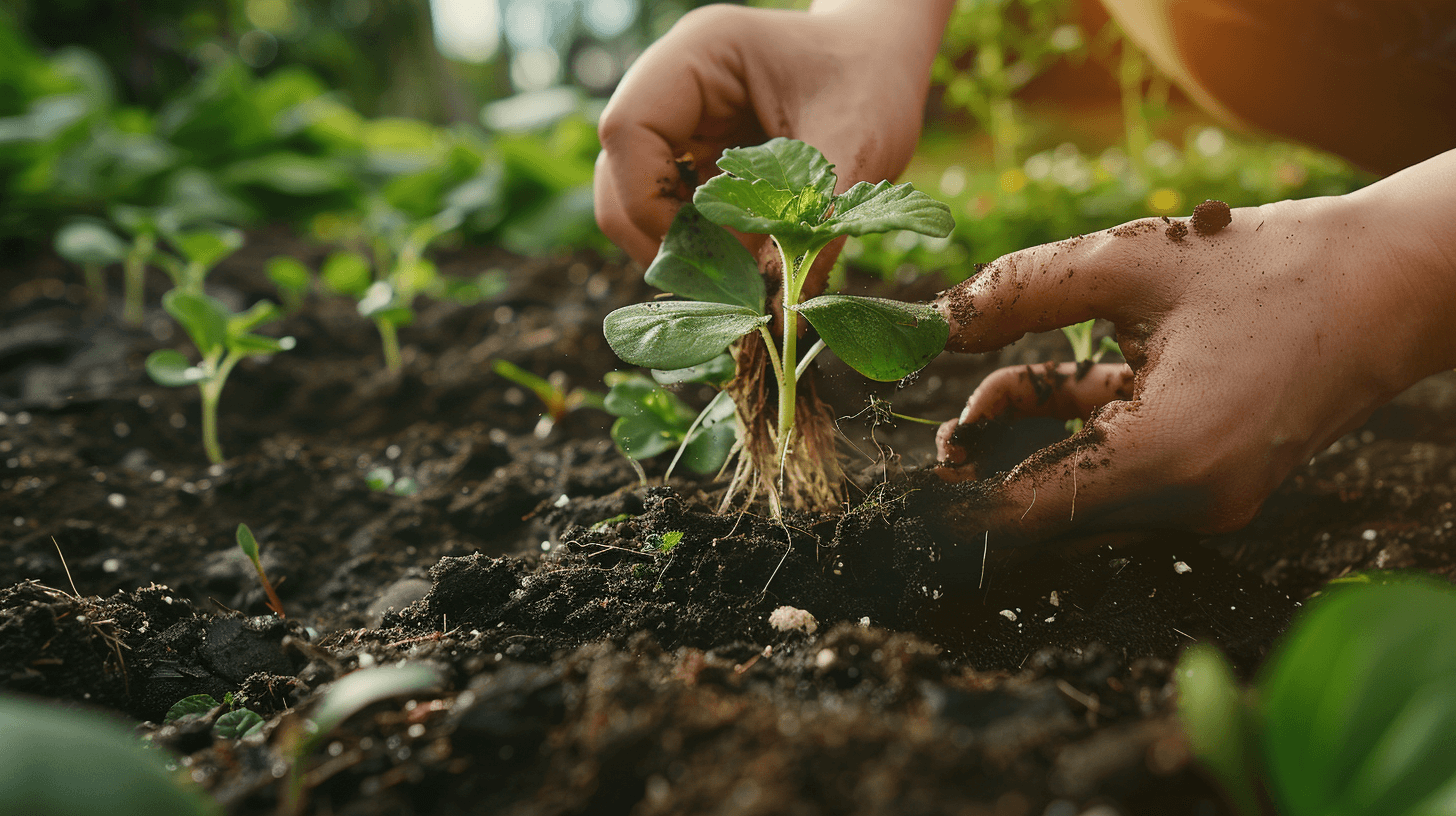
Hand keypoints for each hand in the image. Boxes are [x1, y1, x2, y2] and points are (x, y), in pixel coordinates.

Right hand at [593, 1, 949, 292]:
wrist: (885, 61)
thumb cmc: (872, 80)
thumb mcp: (855, 143)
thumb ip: (814, 217)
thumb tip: (777, 304)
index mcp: (697, 55)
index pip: (628, 131)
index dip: (650, 202)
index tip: (705, 254)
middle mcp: (671, 88)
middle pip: (618, 175)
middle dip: (661, 238)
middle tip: (719, 286)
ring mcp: (676, 124)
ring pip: (634, 201)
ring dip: (680, 248)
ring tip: (739, 278)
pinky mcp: (691, 157)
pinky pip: (670, 212)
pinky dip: (700, 245)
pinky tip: (744, 262)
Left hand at [932, 151, 1455, 538]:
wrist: (1390, 286)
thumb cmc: (1273, 267)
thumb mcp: (1132, 262)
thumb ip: (1021, 290)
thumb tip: (934, 319)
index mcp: (1169, 457)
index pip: (1028, 509)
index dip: (955, 501)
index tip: (899, 488)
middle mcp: (1190, 500)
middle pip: (1048, 505)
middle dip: (985, 466)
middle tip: (933, 433)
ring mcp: (1207, 500)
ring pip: (1078, 486)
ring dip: (1023, 443)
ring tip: (977, 402)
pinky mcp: (1213, 482)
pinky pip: (1117, 470)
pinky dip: (1071, 434)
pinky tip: (1025, 389)